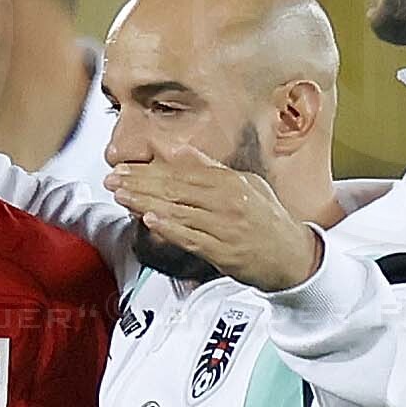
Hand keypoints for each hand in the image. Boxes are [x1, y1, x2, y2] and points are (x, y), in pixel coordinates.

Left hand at [111, 149, 323, 291]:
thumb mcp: (244, 184)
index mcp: (231, 181)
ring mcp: (226, 226)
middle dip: (140, 182)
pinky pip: (191, 237)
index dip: (149, 169)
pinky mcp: (224, 251)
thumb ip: (208, 168)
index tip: (124, 167)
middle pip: (176, 188)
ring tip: (121, 195)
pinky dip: (169, 227)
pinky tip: (149, 219)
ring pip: (179, 210)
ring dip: (146, 202)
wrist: (292, 257)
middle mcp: (228, 201)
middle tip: (113, 179)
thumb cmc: (266, 220)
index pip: (182, 172)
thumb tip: (177, 149)